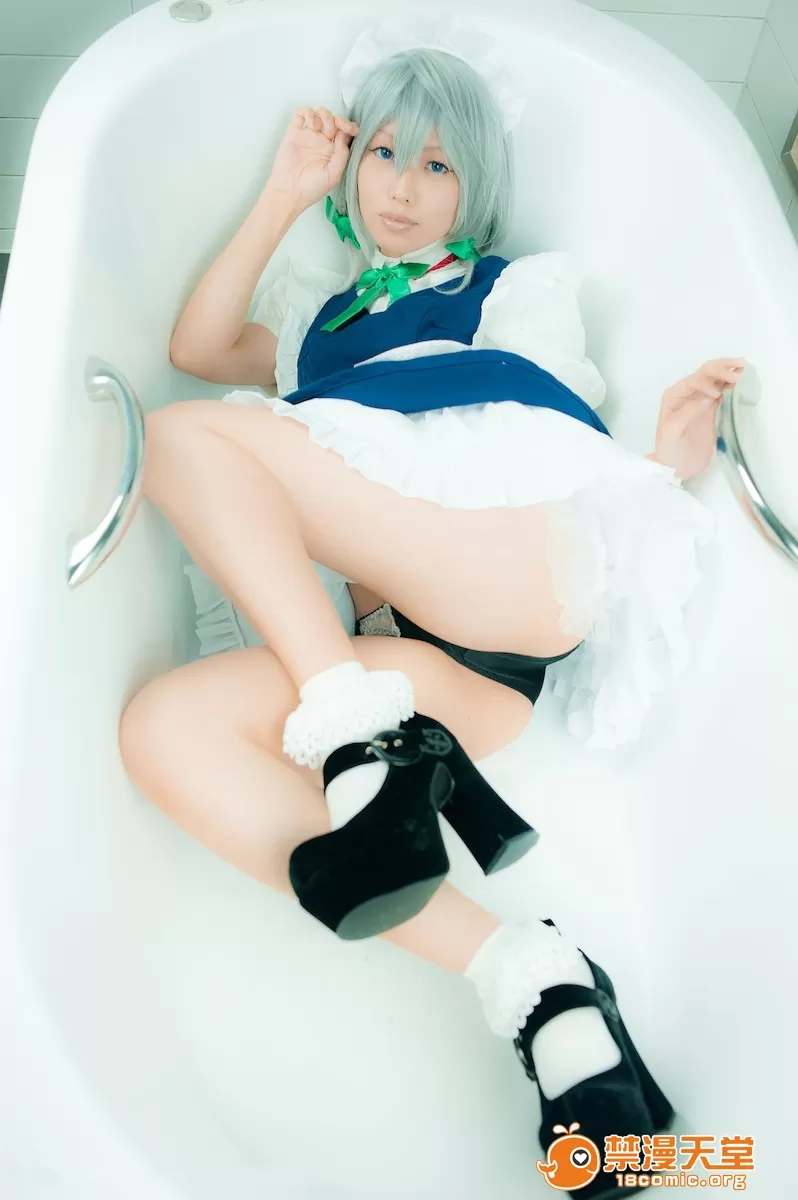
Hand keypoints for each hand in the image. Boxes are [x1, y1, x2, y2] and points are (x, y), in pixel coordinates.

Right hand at [266, 106, 358, 213]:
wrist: (290, 192)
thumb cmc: (312, 188)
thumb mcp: (334, 174)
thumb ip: (342, 154)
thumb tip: (343, 134)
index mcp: (334, 151)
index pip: (345, 132)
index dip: (350, 126)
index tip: (352, 130)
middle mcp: (323, 141)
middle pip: (334, 119)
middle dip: (337, 120)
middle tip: (332, 131)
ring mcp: (309, 136)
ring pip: (319, 114)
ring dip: (324, 116)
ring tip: (320, 129)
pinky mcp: (294, 133)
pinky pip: (301, 114)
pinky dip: (307, 112)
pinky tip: (311, 123)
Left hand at [651, 358, 745, 481]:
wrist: (677, 466)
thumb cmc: (669, 450)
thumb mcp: (672, 432)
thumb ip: (687, 412)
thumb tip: (708, 397)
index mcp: (674, 396)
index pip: (693, 380)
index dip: (707, 382)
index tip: (717, 395)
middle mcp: (687, 393)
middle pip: (706, 373)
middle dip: (722, 370)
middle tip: (740, 373)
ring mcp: (700, 399)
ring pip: (716, 379)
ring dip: (729, 372)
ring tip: (745, 369)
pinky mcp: (711, 408)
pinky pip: (722, 391)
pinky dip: (732, 385)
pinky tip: (743, 381)